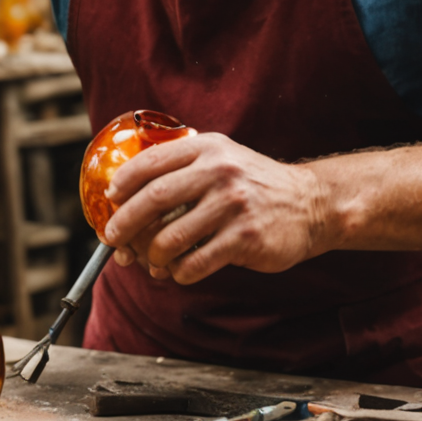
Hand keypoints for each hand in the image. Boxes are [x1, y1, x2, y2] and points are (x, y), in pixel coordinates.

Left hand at [99, 132, 337, 283]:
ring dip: (153, 255)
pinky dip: (180, 272)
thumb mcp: (222, 158)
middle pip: (153, 199)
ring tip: (152, 261)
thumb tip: (130, 195)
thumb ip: (184, 167)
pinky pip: (196, 262)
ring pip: (171, 237)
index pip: (151, 162)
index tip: (111, 199)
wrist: (311, 204)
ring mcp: (233, 205)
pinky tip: (180, 271)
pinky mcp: (245, 238)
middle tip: (113, 238)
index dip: (123, 183)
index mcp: (207, 148)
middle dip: (125, 223)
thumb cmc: (254, 185)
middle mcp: (219, 172)